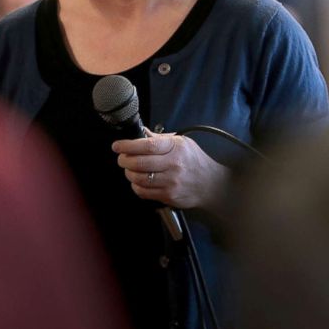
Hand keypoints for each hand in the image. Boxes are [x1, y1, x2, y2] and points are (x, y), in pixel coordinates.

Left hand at [112, 131, 229, 211]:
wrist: (211, 184)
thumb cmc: (195, 161)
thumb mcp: (182, 142)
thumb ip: (160, 138)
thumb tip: (141, 133)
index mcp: (175, 148)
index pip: (147, 145)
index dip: (128, 145)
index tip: (117, 146)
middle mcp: (173, 165)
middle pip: (140, 163)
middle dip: (124, 160)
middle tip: (122, 158)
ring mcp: (171, 182)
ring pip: (139, 178)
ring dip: (129, 173)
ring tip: (129, 169)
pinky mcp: (169, 196)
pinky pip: (144, 192)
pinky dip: (136, 186)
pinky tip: (138, 181)